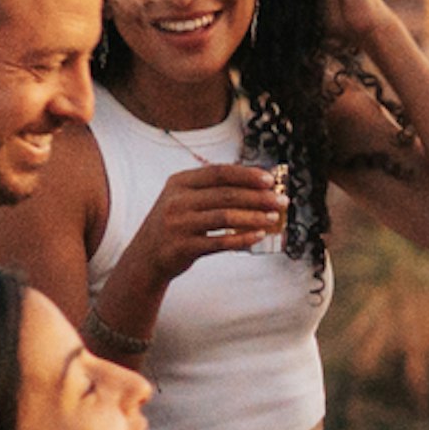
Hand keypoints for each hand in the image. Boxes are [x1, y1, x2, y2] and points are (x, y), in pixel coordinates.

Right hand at [112, 162, 284, 303]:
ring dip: (254, 217)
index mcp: (179, 183)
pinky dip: (242, 239)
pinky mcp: (183, 247)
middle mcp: (177, 201)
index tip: (270, 180)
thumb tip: (258, 186)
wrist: (147, 256)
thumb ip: (213, 191)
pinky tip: (259, 236)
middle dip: (258, 197)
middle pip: (226, 194)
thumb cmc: (176, 225)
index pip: (219, 172)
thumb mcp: (185, 200)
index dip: (247, 175)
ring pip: (225, 217)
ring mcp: (179, 224)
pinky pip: (220, 242)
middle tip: (282, 201)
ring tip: (274, 218)